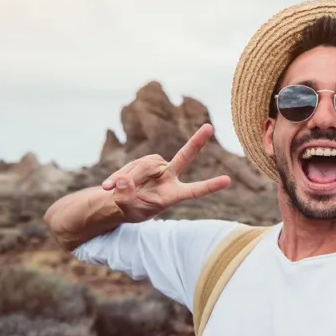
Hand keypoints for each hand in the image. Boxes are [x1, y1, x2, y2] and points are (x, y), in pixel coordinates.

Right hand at [100, 123, 230, 222]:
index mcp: (174, 195)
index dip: (210, 185)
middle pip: (184, 157)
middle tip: (209, 127)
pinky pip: (132, 165)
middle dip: (196, 142)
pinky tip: (108, 185)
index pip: (195, 190)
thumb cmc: (133, 209)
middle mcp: (170, 177)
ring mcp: (157, 167)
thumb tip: (124, 179)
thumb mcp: (129, 209)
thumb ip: (126, 197)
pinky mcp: (145, 161)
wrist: (121, 200)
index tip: (227, 180)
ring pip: (145, 166)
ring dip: (129, 178)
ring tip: (115, 190)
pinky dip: (119, 176)